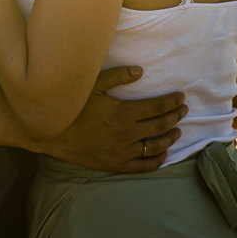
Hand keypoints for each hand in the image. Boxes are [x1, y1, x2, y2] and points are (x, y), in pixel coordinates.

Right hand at [33, 66, 187, 172]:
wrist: (52, 133)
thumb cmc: (72, 107)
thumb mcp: (92, 85)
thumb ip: (117, 76)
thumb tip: (140, 71)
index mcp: (123, 113)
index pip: (157, 107)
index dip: (171, 102)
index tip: (180, 97)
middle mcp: (127, 134)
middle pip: (160, 125)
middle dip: (175, 116)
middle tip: (184, 110)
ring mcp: (123, 152)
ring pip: (155, 146)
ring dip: (170, 138)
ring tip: (177, 130)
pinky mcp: (116, 164)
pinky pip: (143, 166)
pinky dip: (157, 161)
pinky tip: (164, 155)